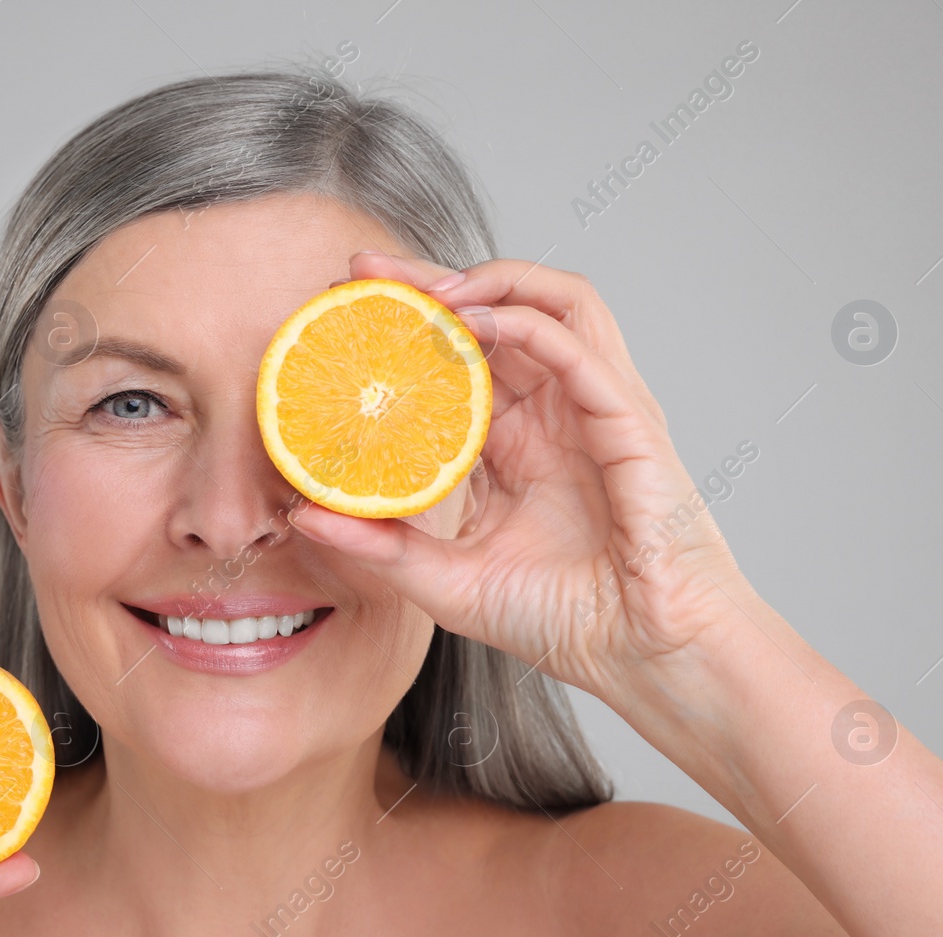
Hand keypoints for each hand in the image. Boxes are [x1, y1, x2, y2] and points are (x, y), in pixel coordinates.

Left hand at [290, 252, 756, 720]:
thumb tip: (301, 514)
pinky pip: (579, 345)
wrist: (641, 658)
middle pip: (494, 313)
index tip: (340, 312)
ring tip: (426, 291)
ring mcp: (593, 409)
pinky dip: (527, 321)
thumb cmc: (561, 620)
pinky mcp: (628, 419)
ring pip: (550, 303)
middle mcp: (552, 415)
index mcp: (512, 445)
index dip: (405, 327)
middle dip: (429, 282)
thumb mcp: (444, 581)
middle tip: (362, 273)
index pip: (455, 359)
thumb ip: (378, 545)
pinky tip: (478, 325)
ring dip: (488, 282)